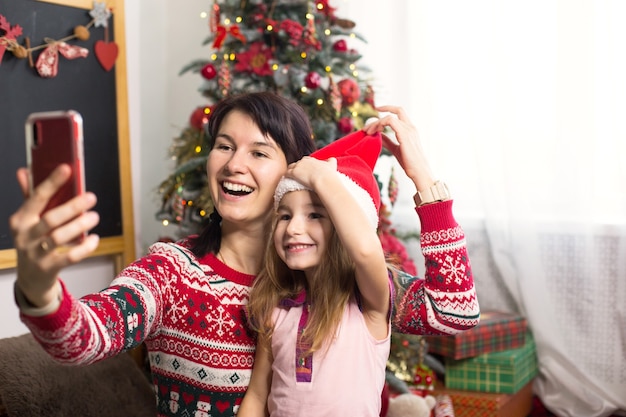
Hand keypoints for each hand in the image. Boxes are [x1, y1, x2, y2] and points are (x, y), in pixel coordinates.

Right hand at [9, 164, 99, 306]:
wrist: (31, 279)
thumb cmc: (34, 242)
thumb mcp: (29, 221)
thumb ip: (31, 197)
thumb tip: (26, 170)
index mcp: (19, 219)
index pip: (36, 197)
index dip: (52, 182)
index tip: (67, 168)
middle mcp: (24, 236)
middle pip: (50, 218)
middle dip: (73, 206)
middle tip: (91, 197)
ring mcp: (35, 254)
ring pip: (59, 237)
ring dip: (80, 225)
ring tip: (94, 217)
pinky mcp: (47, 268)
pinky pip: (70, 257)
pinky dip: (85, 247)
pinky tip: (94, 239)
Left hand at [284, 156, 337, 189]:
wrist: (324, 180)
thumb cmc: (328, 174)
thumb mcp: (331, 165)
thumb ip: (331, 161)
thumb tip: (332, 160)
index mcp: (312, 159)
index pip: (305, 160)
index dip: (305, 166)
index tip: (305, 170)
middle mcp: (304, 160)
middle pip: (298, 163)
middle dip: (298, 168)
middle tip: (298, 174)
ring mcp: (298, 166)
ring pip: (291, 167)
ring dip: (291, 171)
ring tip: (290, 177)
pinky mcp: (293, 172)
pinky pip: (287, 173)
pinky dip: (286, 176)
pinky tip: (286, 179)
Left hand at [363, 105, 434, 191]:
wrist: (419, 171)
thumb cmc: (410, 162)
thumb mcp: (396, 149)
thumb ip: (388, 141)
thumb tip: (378, 136)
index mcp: (410, 129)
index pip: (400, 112)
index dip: (388, 108)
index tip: (377, 109)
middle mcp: (410, 127)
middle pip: (395, 111)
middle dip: (380, 114)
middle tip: (366, 128)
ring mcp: (409, 130)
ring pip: (389, 117)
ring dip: (376, 123)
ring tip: (368, 132)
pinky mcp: (405, 135)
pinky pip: (390, 121)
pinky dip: (380, 124)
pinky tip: (376, 132)